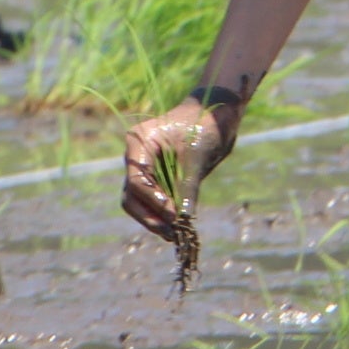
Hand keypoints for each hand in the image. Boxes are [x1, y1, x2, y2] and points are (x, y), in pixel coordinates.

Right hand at [121, 98, 234, 240]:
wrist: (216, 114)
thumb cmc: (205, 126)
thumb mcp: (196, 159)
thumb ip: (187, 189)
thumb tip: (183, 221)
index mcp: (139, 143)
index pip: (136, 181)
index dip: (153, 201)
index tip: (173, 215)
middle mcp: (137, 157)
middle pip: (132, 196)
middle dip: (150, 216)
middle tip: (170, 232)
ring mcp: (146, 167)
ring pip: (140, 202)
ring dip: (156, 218)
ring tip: (176, 234)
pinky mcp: (159, 176)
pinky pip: (155, 199)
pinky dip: (165, 212)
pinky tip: (178, 225)